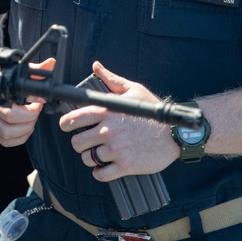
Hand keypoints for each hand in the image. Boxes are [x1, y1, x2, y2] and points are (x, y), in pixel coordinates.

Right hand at [0, 57, 55, 146]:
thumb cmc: (10, 83)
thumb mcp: (22, 74)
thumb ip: (36, 70)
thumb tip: (50, 64)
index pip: (11, 102)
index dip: (29, 105)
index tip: (40, 102)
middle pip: (9, 118)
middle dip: (29, 116)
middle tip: (36, 109)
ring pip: (6, 133)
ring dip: (25, 128)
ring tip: (31, 119)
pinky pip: (6, 141)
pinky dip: (20, 137)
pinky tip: (25, 128)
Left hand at [59, 61, 178, 179]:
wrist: (175, 134)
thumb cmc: (153, 112)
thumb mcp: (133, 90)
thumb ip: (111, 79)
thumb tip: (96, 66)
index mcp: (106, 112)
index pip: (74, 118)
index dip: (66, 124)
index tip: (67, 126)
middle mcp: (108, 131)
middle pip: (77, 142)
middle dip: (80, 143)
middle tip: (87, 142)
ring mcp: (116, 149)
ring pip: (87, 159)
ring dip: (90, 158)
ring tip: (97, 154)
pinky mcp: (125, 166)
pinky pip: (101, 174)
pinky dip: (100, 172)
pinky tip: (105, 167)